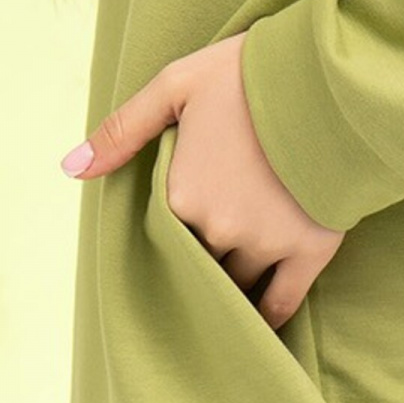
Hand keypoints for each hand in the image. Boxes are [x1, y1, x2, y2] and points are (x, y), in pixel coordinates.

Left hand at [60, 32, 345, 328]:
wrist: (332, 78)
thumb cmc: (252, 74)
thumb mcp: (178, 84)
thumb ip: (124, 129)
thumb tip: (71, 170)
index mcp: (182, 194)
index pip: (161, 234)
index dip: (168, 234)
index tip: (174, 232)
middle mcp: (218, 228)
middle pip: (198, 263)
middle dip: (197, 263)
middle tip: (200, 263)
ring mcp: (265, 244)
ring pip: (235, 286)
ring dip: (227, 291)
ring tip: (223, 298)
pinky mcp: (310, 250)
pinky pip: (281, 303)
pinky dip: (266, 320)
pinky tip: (257, 328)